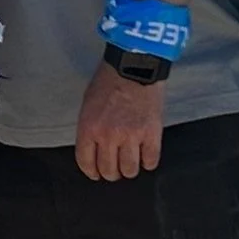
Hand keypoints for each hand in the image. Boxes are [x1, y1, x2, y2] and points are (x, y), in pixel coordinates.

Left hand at [75, 62, 164, 180]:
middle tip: (115, 169)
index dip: (92, 172)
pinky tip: (146, 156)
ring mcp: (132, 136)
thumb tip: (94, 150)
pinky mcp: (152, 133)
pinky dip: (148, 162)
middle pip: (109, 170)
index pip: (86, 162)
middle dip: (111, 173)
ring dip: (129, 170)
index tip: (96, 173)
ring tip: (130, 163)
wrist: (134, 65)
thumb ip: (90, 129)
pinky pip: (150, 161)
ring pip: (130, 170)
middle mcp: (109, 136)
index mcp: (89, 128)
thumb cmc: (109, 81)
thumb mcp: (88, 105)